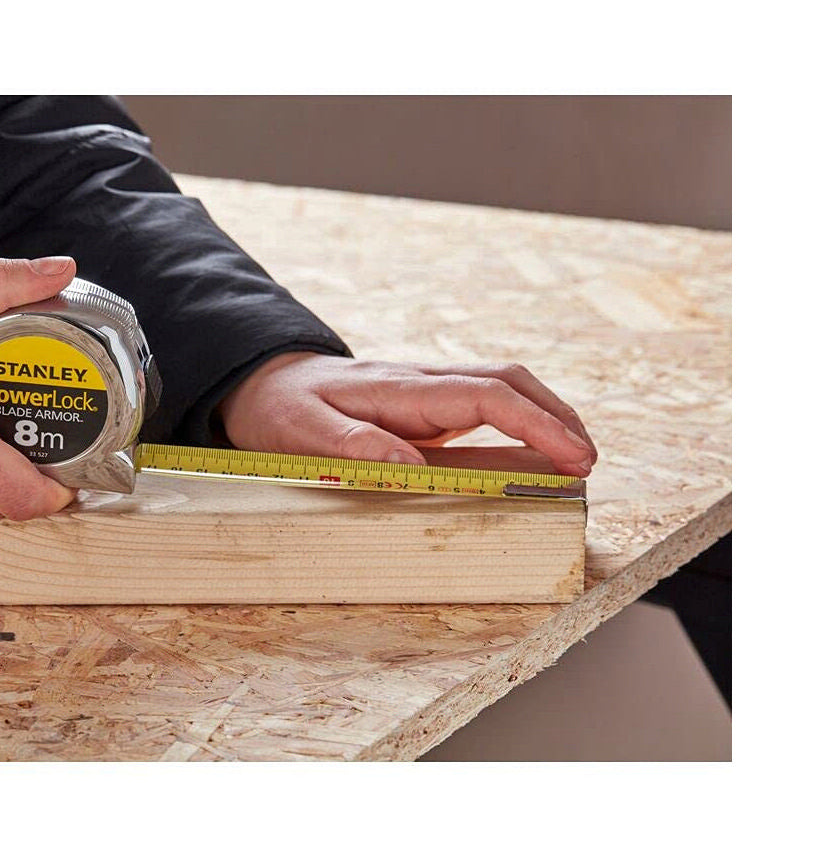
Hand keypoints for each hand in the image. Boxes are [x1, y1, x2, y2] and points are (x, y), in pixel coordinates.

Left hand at [218, 354, 597, 476]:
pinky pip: (484, 406)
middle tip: (589, 461)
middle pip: (507, 381)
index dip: (535, 424)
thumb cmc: (280, 410)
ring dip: (545, 416)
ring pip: (502, 388)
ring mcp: (425, 391)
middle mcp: (420, 383)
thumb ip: (353, 448)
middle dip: (556, 416)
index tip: (572, 454)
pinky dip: (521, 422)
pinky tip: (535, 449)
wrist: (262, 382)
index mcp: (397, 389)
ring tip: (578, 457)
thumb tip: (412, 469)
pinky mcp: (424, 405)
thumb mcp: (301, 434)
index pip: (484, 397)